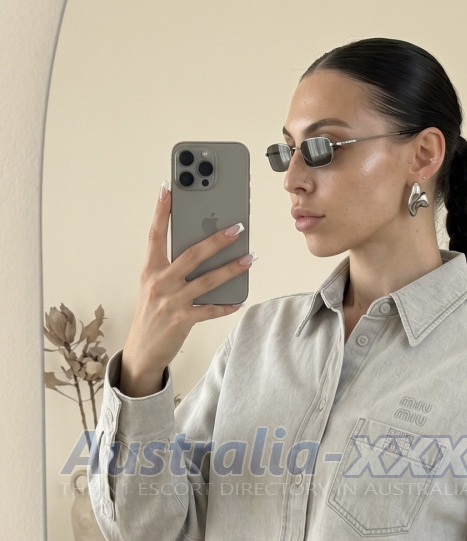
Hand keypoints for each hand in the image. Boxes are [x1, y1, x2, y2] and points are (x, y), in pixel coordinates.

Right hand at [120, 185, 254, 391]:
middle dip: (216, 239)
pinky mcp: (182, 320)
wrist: (141, 352)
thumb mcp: (153, 287)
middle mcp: (159, 282)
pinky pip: (210, 309)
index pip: (155, 234)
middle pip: (192, 254)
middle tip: (237, 227)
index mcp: (150, 270)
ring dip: (232, 269)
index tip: (168, 188)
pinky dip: (227, 305)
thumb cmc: (151, 315)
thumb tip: (201, 251)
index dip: (161, 211)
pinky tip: (240, 299)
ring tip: (250, 258)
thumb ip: (171, 269)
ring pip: (207, 280)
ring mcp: (171, 301)